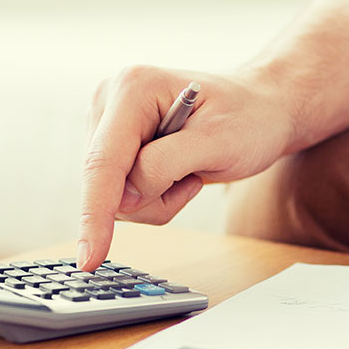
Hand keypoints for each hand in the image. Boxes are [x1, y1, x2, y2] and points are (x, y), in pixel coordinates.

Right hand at [77, 65, 294, 269]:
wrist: (259, 109)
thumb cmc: (247, 119)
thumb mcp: (218, 142)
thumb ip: (165, 165)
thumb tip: (123, 198)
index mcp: (132, 89)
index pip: (102, 162)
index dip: (94, 214)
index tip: (89, 259)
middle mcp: (110, 102)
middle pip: (106, 184)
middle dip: (151, 198)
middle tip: (194, 178)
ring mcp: (108, 125)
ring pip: (113, 196)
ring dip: (156, 198)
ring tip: (190, 170)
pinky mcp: (114, 147)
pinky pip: (122, 195)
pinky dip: (154, 196)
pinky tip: (179, 171)